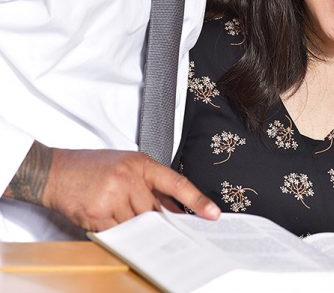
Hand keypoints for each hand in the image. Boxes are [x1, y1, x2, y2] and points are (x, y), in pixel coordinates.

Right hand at [34, 144, 219, 230]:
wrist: (56, 171)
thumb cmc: (92, 167)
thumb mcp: (126, 166)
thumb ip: (150, 186)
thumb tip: (174, 210)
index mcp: (140, 163)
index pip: (176, 183)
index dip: (197, 199)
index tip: (212, 214)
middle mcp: (129, 178)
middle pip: (155, 212)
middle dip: (155, 222)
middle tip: (160, 230)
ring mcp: (113, 195)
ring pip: (137, 225)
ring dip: (133, 228)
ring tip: (118, 215)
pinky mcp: (98, 213)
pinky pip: (117, 234)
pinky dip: (116, 232)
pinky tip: (106, 219)